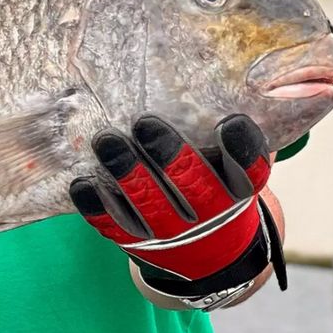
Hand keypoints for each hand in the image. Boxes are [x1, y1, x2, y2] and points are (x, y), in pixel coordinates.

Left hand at [68, 114, 285, 311]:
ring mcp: (174, 235)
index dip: (243, 150)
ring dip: (127, 174)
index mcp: (240, 193)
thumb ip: (238, 133)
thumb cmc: (219, 188)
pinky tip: (82, 184)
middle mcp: (211, 217)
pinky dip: (97, 208)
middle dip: (169, 156)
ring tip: (106, 141)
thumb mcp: (235, 169)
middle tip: (144, 122)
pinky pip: (115, 228)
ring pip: (151, 206)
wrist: (211, 256)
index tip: (230, 122)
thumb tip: (244, 76)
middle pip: (194, 188)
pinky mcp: (139, 243)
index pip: (251, 172)